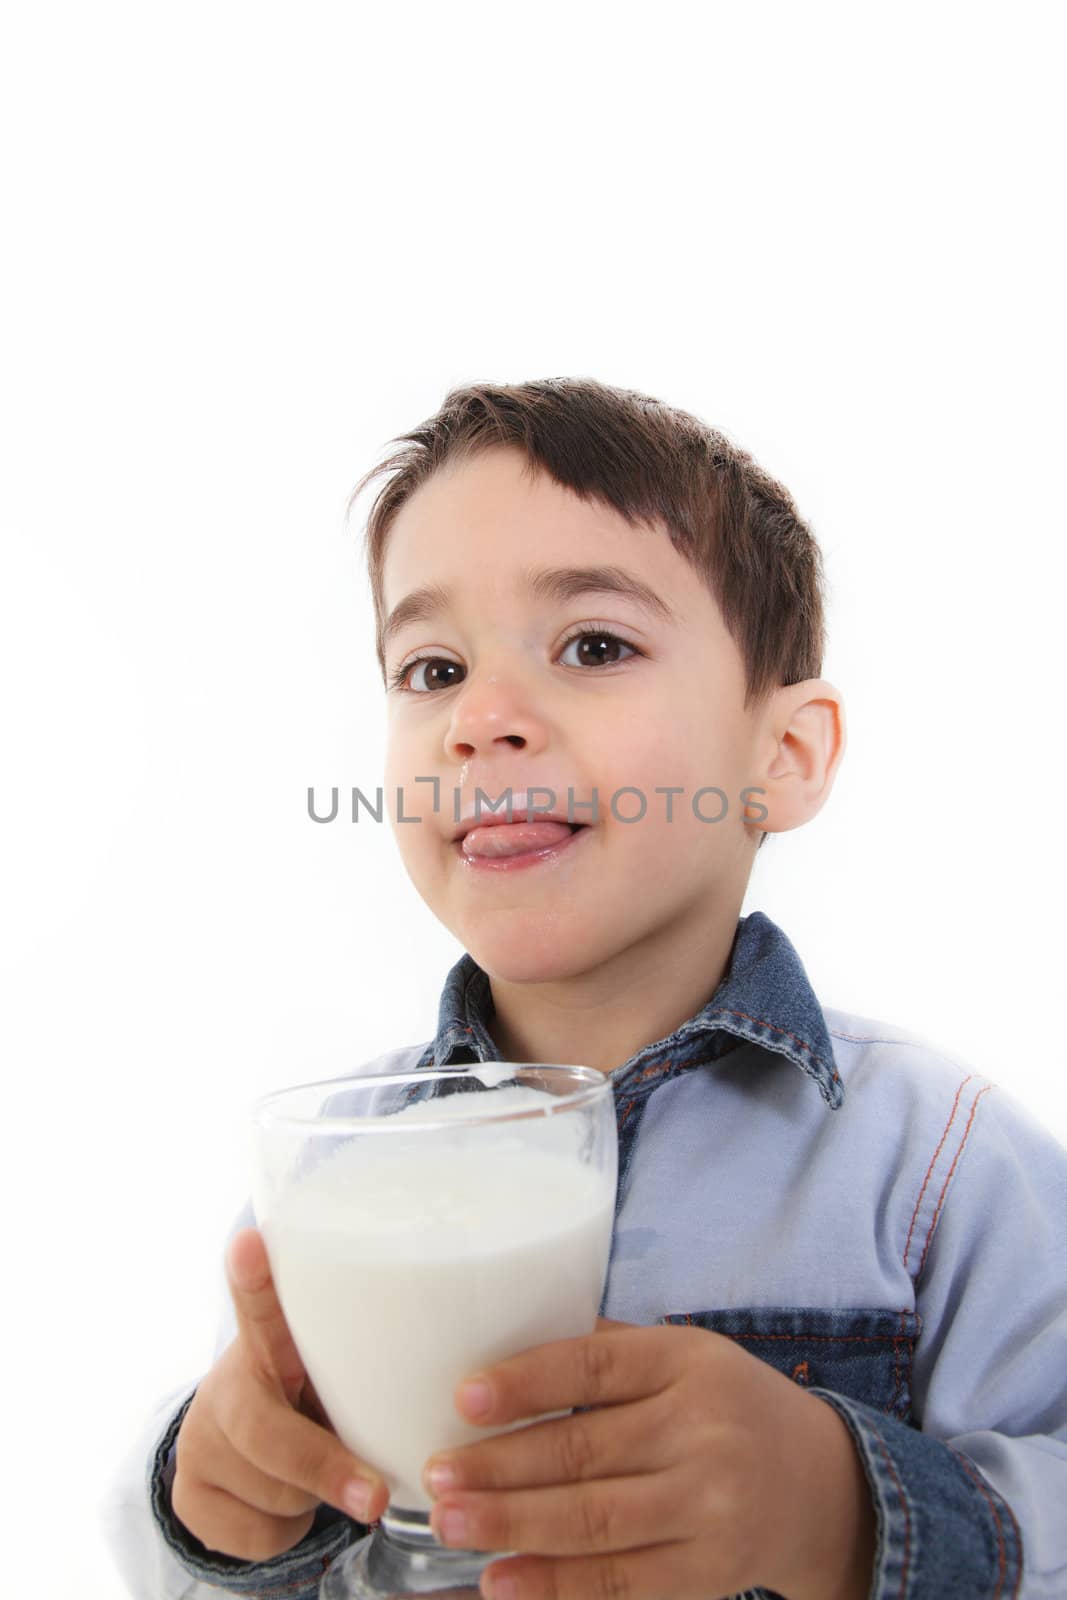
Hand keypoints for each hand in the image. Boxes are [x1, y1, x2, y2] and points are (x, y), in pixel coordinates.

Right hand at [171, 1227, 388, 1560]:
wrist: (236, 1456)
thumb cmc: (311, 1401)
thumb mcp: (331, 1377)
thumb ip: (363, 1367)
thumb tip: (449, 1368)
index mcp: (267, 1346)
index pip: (258, 1308)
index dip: (254, 1280)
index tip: (252, 1242)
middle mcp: (224, 1386)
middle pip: (268, 1433)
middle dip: (324, 1467)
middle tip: (377, 1496)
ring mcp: (199, 1442)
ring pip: (275, 1494)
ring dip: (310, 1498)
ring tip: (316, 1470)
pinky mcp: (188, 1497)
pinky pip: (257, 1535)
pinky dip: (285, 1532)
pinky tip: (283, 1503)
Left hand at [420, 1317, 873, 1599]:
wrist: (820, 1486)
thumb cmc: (727, 1407)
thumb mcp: (686, 1357)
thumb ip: (609, 1354)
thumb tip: (501, 1343)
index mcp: (688, 1362)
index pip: (596, 1366)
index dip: (527, 1380)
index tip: (465, 1394)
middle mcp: (703, 1431)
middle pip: (585, 1450)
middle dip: (500, 1466)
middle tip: (436, 1474)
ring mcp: (709, 1507)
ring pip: (593, 1520)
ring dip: (512, 1524)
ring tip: (451, 1521)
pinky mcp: (708, 1572)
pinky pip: (619, 1581)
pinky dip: (555, 1585)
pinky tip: (502, 1580)